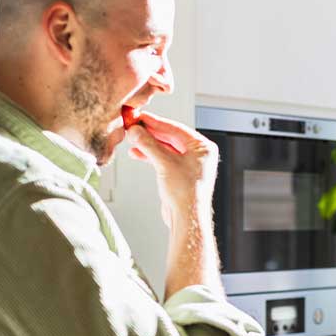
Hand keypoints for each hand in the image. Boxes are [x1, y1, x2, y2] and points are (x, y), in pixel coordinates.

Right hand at [126, 112, 216, 227]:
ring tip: (132, 140)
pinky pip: (163, 159)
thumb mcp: (165, 163)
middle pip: (170, 137)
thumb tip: (136, 131)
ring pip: (165, 148)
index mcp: (203, 147)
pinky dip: (150, 156)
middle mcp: (198, 155)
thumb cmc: (187, 193)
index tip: (140, 117)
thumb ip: (149, 144)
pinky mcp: (179, 174)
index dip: (155, 122)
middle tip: (133, 127)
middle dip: (150, 133)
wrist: (186, 218)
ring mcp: (189, 165)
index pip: (176, 128)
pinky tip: (137, 153)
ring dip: (148, 145)